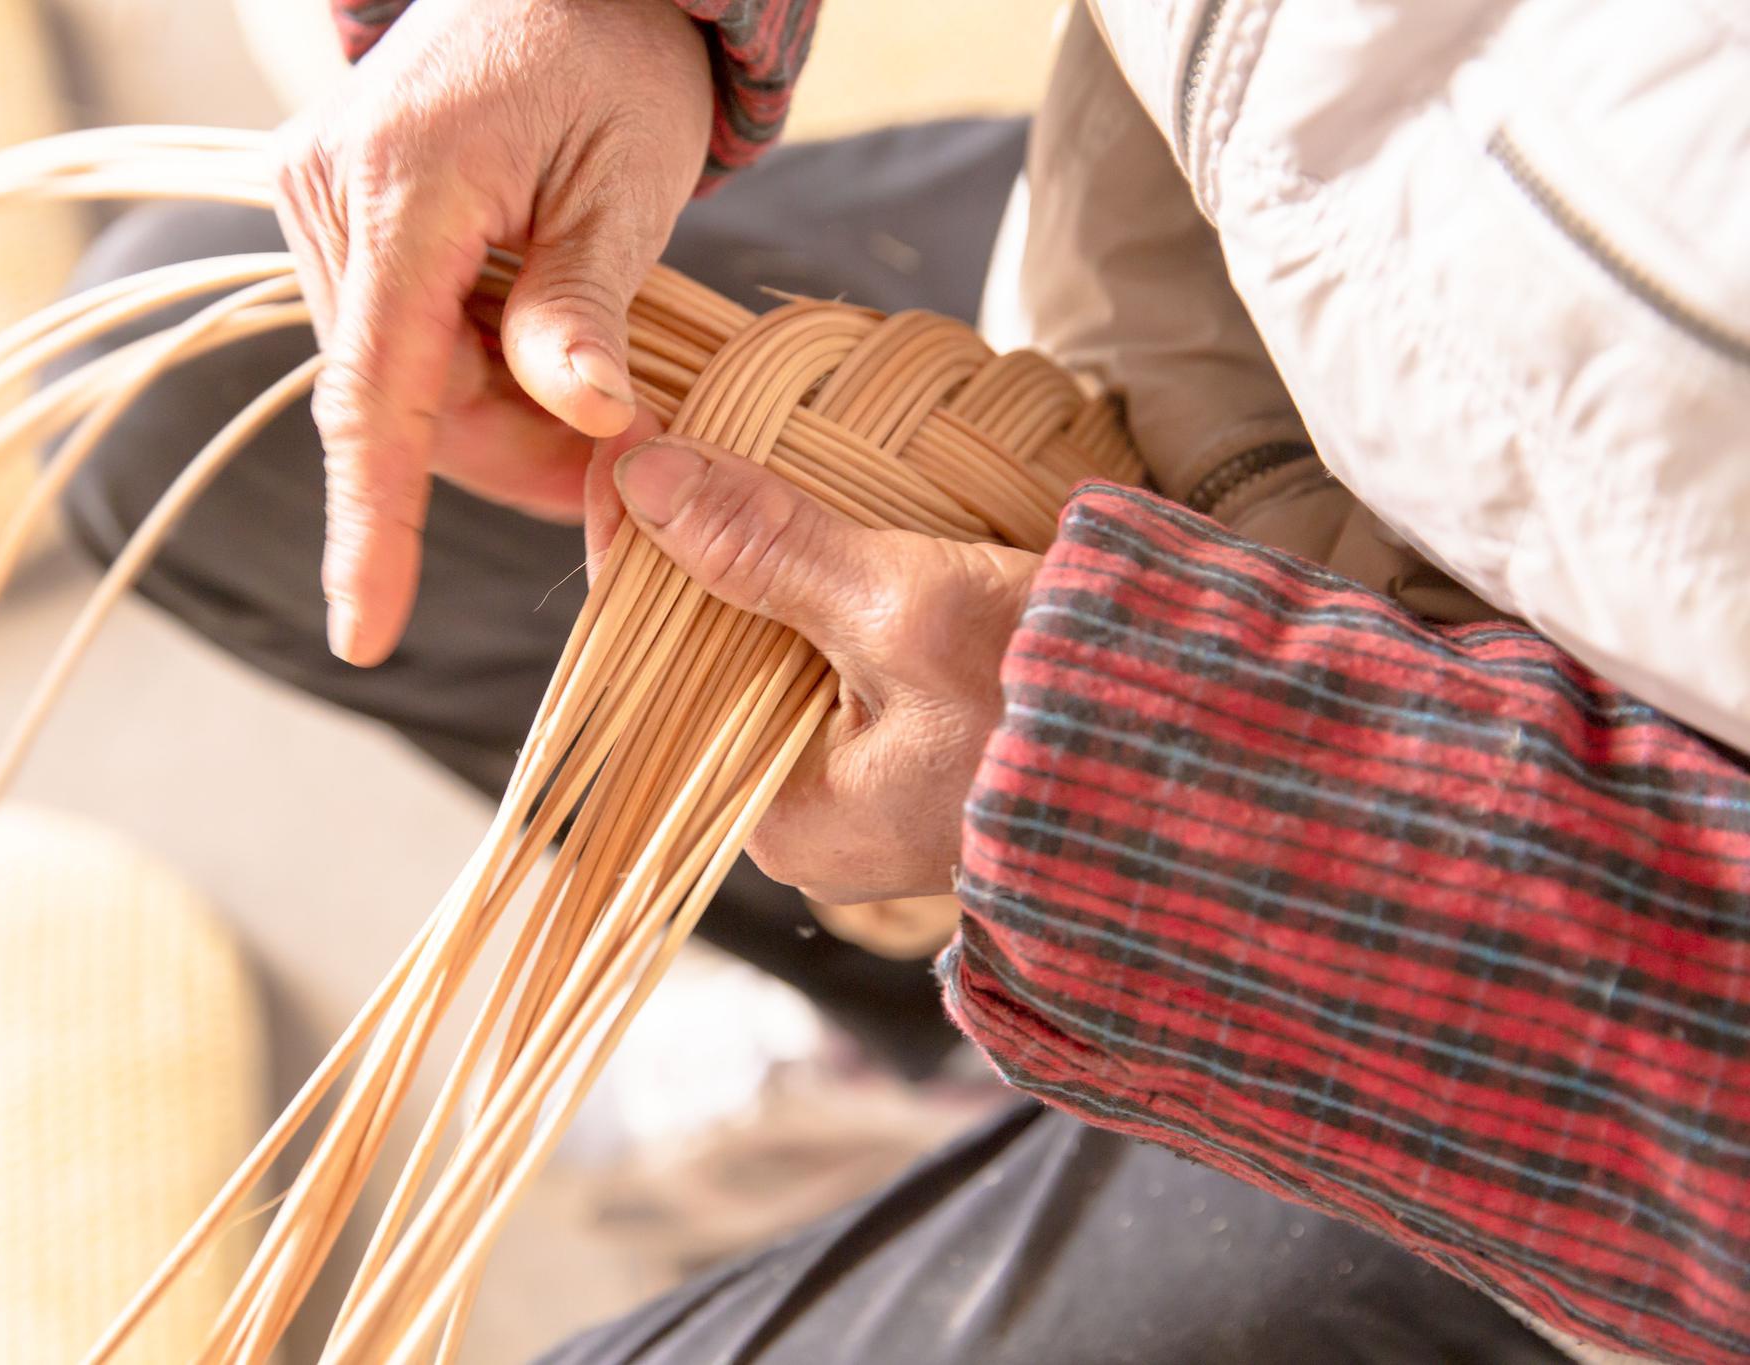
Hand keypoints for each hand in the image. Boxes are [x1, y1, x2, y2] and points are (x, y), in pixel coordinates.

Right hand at [275, 0, 711, 663]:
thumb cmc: (612, 58)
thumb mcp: (630, 180)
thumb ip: (587, 308)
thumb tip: (587, 424)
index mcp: (403, 183)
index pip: (374, 387)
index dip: (373, 521)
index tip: (365, 632)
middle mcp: (328, 193)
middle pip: (399, 400)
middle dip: (507, 458)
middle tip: (622, 475)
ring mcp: (318, 201)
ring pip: (398, 383)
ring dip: (495, 419)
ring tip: (605, 403)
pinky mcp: (335, 214)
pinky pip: (396, 339)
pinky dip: (471, 374)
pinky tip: (543, 359)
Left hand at [586, 432, 1041, 905]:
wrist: (1218, 764)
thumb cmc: (1067, 708)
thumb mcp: (904, 610)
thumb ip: (770, 546)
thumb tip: (643, 472)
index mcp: (784, 821)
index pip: (657, 675)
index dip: (636, 559)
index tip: (623, 456)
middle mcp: (811, 819)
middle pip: (710, 664)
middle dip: (702, 555)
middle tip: (685, 442)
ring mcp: (867, 786)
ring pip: (773, 655)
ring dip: (767, 563)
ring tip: (745, 462)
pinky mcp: (916, 746)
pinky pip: (834, 659)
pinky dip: (825, 588)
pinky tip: (825, 520)